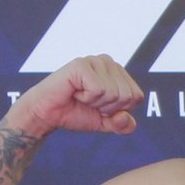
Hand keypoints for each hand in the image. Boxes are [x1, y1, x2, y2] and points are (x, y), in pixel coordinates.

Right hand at [7, 54, 143, 137]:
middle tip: (88, 102)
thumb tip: (126, 118)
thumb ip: (122, 124)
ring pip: (114, 93)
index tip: (100, 107)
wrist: (48, 114)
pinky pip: (98, 90)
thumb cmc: (76, 113)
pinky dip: (87, 98)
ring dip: (96, 103)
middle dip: (108, 108)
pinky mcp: (82, 64)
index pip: (137, 96)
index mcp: (118, 72)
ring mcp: (95, 61)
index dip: (119, 110)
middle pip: (127, 96)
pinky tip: (75, 92)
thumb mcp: (105, 123)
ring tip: (81, 96)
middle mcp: (108, 62)